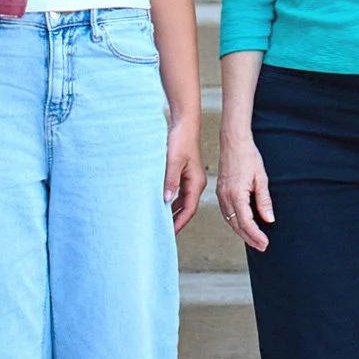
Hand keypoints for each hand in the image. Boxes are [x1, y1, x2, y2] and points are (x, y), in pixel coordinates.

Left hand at [164, 116, 205, 233]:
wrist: (185, 125)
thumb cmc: (181, 141)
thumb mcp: (173, 162)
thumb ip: (170, 181)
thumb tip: (166, 199)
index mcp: (196, 183)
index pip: (189, 209)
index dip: (179, 222)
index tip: (170, 233)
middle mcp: (195, 183)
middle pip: (187, 208)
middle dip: (176, 221)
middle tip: (164, 232)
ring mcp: (190, 179)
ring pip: (182, 202)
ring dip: (173, 212)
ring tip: (162, 222)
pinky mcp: (185, 174)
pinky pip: (179, 193)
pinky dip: (172, 202)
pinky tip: (162, 205)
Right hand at [216, 131, 274, 252]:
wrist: (233, 142)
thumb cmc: (248, 156)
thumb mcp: (261, 178)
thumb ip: (264, 200)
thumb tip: (269, 219)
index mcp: (236, 194)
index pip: (246, 222)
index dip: (255, 235)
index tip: (264, 243)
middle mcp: (226, 197)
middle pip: (236, 225)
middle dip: (249, 238)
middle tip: (262, 246)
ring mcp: (221, 195)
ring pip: (230, 220)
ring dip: (241, 232)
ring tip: (254, 240)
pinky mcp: (221, 192)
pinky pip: (226, 213)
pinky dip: (234, 222)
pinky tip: (242, 225)